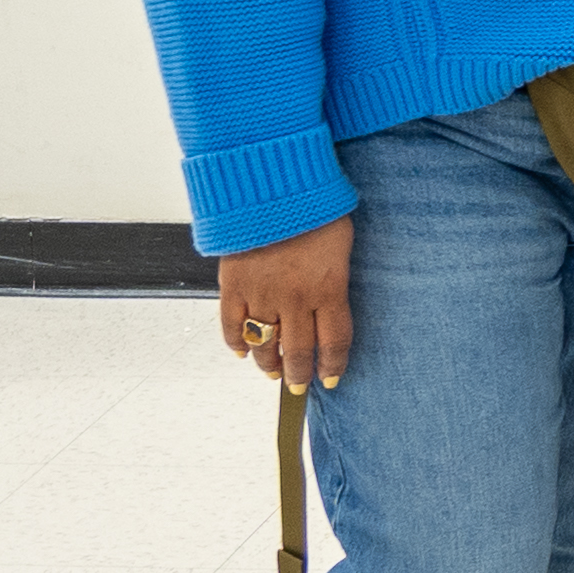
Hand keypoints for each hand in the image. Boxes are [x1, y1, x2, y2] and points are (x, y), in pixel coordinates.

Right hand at [217, 214, 354, 393]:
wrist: (272, 186)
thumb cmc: (315, 208)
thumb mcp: (342, 243)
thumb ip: (335, 278)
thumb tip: (331, 302)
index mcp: (329, 289)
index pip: (334, 343)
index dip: (333, 366)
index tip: (330, 380)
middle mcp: (296, 299)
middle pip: (298, 351)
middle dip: (298, 374)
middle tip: (297, 386)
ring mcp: (262, 294)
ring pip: (264, 343)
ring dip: (267, 363)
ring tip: (272, 372)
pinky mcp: (233, 285)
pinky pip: (231, 325)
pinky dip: (235, 342)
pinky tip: (241, 351)